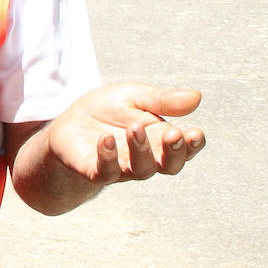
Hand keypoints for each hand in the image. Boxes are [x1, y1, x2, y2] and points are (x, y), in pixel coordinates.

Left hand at [47, 82, 204, 184]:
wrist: (69, 125)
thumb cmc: (107, 111)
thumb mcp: (133, 96)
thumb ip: (162, 100)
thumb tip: (197, 97)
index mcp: (160, 138)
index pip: (184, 147)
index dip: (193, 143)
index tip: (196, 132)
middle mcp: (146, 157)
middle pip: (169, 165)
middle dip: (174, 151)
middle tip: (173, 133)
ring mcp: (122, 167)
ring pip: (140, 169)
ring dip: (140, 149)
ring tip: (134, 128)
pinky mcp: (95, 171)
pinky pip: (105, 171)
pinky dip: (107, 157)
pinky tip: (104, 139)